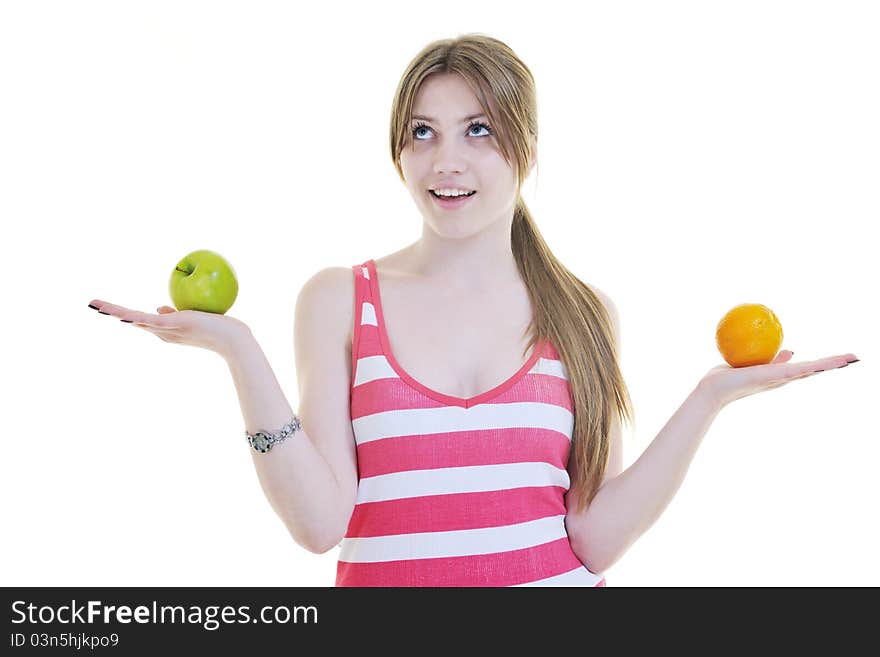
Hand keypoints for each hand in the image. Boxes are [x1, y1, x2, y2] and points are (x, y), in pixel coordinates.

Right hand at [88, 299, 251, 359]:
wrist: (235, 342)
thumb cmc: (221, 330)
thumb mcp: (196, 319)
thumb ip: (175, 314)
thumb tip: (159, 307)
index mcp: (167, 331)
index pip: (142, 321)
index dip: (124, 315)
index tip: (109, 309)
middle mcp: (164, 333)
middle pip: (133, 320)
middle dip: (112, 312)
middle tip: (92, 304)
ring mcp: (168, 330)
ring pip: (136, 319)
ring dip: (115, 312)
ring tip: (95, 304)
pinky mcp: (175, 325)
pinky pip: (150, 320)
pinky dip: (135, 316)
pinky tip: (121, 314)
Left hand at [698, 349, 859, 407]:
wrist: (714, 389)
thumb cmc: (726, 378)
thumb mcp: (751, 364)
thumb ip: (771, 359)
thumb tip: (791, 350)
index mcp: (777, 376)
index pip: (803, 369)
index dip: (821, 364)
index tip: (839, 360)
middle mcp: (782, 379)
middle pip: (813, 370)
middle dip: (832, 365)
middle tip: (852, 358)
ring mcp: (780, 379)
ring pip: (811, 370)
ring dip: (831, 364)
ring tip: (850, 358)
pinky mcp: (776, 376)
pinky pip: (799, 367)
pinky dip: (816, 364)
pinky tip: (829, 360)